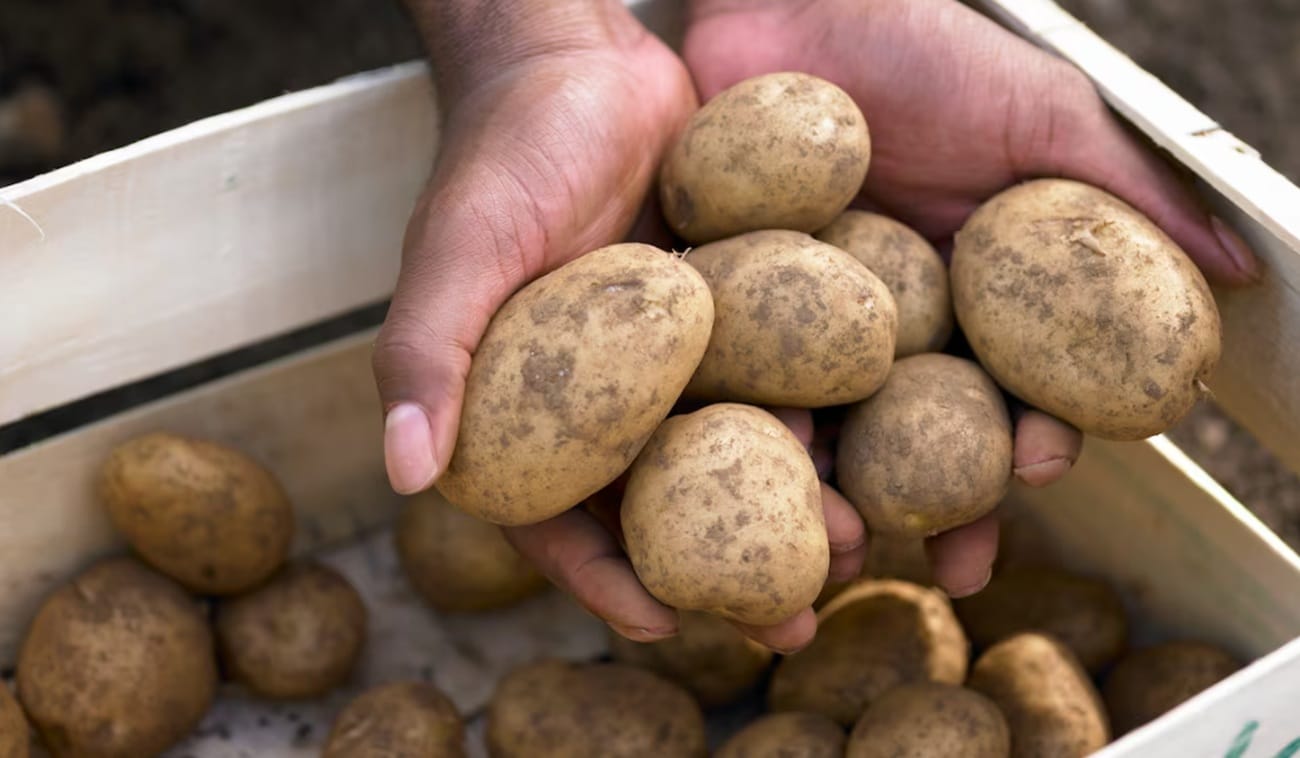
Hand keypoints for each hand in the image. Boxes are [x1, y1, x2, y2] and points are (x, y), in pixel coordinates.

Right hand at [376, 0, 859, 652]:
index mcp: (518, 407)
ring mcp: (666, 359)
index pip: (552, 519)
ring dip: (784, 505)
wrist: (581, 58)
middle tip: (789, 621)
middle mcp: (596, 397)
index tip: (665, 626)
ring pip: (726, 453)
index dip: (602, 580)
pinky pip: (768, 377)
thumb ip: (425, 353)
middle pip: (658, 506)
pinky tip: (865, 447)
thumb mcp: (457, 249)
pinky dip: (811, 415)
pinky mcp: (724, 312)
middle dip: (720, 570)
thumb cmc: (504, 152)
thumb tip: (405, 474)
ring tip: (852, 545)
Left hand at [682, 0, 1258, 595]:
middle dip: (941, 508)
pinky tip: (757, 470)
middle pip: (920, 439)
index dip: (1032, 439)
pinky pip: (734, 379)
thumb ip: (1128, 196)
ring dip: (841, 497)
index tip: (1041, 466)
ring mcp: (801, 322)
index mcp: (970, 296)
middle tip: (951, 565)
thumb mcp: (1040, 116)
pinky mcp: (721, 307)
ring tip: (844, 544)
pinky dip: (745, 432)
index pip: (1011, 391)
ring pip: (827, 429)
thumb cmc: (921, 45)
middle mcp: (888, 324)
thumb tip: (1237, 276)